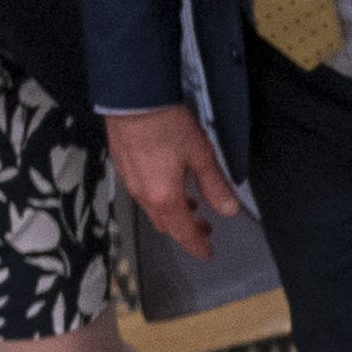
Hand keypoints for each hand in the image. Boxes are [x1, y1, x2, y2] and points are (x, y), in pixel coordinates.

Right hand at [102, 104, 244, 259]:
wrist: (132, 98)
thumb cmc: (167, 124)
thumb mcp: (201, 156)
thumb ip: (215, 186)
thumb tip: (229, 210)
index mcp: (164, 197)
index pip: (184, 233)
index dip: (197, 246)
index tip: (207, 253)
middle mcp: (143, 195)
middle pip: (165, 225)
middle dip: (186, 231)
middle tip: (204, 228)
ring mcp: (129, 181)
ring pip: (152, 210)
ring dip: (172, 214)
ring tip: (191, 205)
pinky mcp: (122, 166)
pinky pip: (142, 194)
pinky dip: (158, 198)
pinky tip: (168, 184)